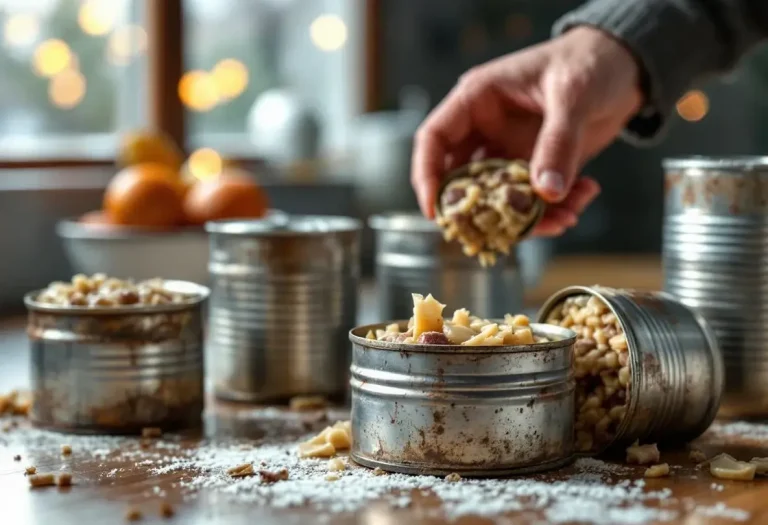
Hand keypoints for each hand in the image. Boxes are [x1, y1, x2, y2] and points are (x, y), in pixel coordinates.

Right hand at [411, 26, 642, 235]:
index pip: (434, 139)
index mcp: (478, 100)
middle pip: (462, 180)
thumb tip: (546, 191)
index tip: (435, 212)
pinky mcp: (535, 167)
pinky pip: (534, 199)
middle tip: (503, 232)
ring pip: (500, 198)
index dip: (427, 176)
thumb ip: (558, 143)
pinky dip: (558, 207)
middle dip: (482, 211)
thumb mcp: (573, 95)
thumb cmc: (590, 62)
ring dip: (529, 217)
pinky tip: (586, 194)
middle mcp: (486, 129)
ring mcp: (510, 151)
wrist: (625, 65)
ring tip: (566, 217)